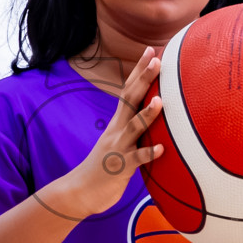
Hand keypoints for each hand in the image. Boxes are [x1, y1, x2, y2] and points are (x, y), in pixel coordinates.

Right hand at [49, 47, 163, 219]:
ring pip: (134, 128)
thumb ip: (135, 130)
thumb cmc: (105, 167)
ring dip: (147, 115)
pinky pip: (136, 159)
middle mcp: (117, 130)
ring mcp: (118, 148)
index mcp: (118, 123)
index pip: (128, 90)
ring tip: (160, 101)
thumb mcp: (120, 143)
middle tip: (156, 60)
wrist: (80, 192)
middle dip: (143, 79)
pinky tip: (162, 149)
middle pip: (130, 99)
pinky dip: (149, 154)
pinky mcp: (120, 167)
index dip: (138, 70)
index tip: (151, 50)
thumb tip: (154, 117)